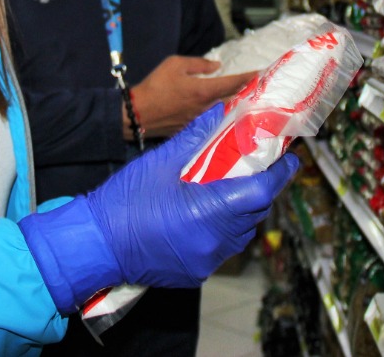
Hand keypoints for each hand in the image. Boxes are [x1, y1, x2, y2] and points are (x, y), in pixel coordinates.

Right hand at [19, 106, 298, 312]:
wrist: (94, 244)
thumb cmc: (125, 200)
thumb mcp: (161, 162)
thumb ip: (197, 137)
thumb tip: (222, 112)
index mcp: (209, 211)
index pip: (261, 192)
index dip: (279, 174)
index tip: (288, 158)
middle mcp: (214, 241)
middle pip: (253, 213)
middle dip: (259, 189)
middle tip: (255, 166)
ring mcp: (206, 260)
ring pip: (240, 233)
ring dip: (240, 211)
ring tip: (228, 189)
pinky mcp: (195, 272)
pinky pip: (221, 249)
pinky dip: (221, 230)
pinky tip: (205, 214)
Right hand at [130, 56, 256, 137]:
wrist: (137, 114)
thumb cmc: (155, 85)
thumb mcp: (175, 64)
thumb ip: (198, 64)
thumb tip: (216, 66)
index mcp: (204, 90)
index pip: (233, 83)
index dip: (249, 78)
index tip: (262, 74)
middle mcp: (207, 108)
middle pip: (233, 100)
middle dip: (246, 92)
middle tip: (259, 86)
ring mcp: (201, 121)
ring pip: (224, 111)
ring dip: (235, 104)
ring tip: (245, 97)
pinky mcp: (193, 129)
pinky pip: (212, 119)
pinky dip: (220, 113)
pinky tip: (223, 110)